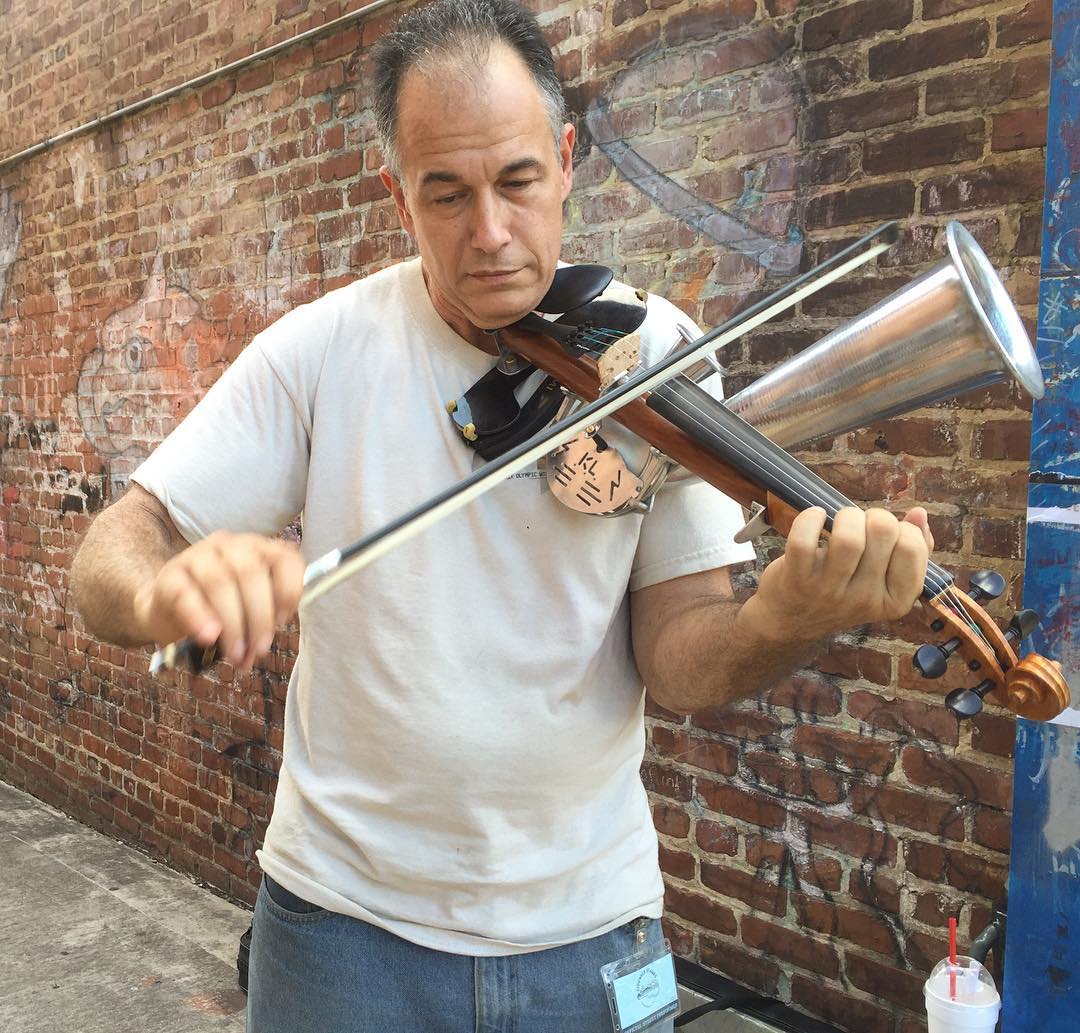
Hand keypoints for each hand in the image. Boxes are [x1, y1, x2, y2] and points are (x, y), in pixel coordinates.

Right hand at [133, 531, 304, 670]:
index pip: (284, 558)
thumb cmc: (218, 607)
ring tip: (235, 653)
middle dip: (259, 617)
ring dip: (232, 623)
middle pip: (250, 573)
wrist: (168, 608)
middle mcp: (230, 545)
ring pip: (220, 582)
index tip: (283, 620)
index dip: (288, 589)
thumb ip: (261, 620)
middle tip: (258, 650)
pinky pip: (186, 594)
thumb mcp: (248, 608)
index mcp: (259, 549)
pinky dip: (199, 617)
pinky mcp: (170, 575)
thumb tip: (257, 649)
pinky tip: (208, 637)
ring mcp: (197, 555)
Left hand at [745, 506, 933, 643]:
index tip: (887, 535)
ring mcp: (830, 591)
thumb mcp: (881, 582)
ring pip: (848, 537)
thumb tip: (919, 514)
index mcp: (895, 601)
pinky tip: (814, 518)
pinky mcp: (798, 579)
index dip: (903, 528)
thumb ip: (909, 551)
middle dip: (874, 515)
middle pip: (883, 532)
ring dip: (846, 516)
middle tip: (861, 525)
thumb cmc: (841, 591)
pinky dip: (810, 519)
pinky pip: (804, 539)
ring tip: (838, 522)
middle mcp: (865, 600)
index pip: (913, 548)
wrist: (790, 622)